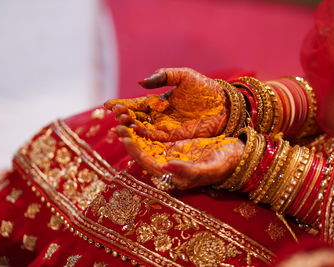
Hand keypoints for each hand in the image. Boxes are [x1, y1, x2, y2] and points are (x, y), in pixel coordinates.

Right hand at [105, 68, 228, 141]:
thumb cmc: (205, 88)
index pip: (136, 104)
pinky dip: (143, 136)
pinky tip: (135, 131)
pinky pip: (155, 138)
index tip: (108, 104)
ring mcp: (166, 128)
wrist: (225, 104)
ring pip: (142, 130)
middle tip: (115, 114)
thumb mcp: (185, 76)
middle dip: (124, 117)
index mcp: (159, 101)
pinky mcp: (174, 138)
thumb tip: (141, 82)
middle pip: (136, 118)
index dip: (122, 105)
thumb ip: (164, 77)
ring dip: (130, 127)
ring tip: (121, 124)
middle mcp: (159, 116)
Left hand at [116, 126, 243, 189]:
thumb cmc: (226, 164)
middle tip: (117, 124)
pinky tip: (139, 115)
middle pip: (143, 153)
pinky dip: (147, 126)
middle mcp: (168, 166)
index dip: (134, 150)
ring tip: (122, 117)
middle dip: (129, 139)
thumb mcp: (210, 168)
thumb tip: (166, 166)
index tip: (123, 135)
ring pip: (147, 143)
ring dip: (135, 131)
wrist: (237, 155)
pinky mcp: (175, 144)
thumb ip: (188, 170)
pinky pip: (157, 135)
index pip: (148, 163)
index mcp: (173, 176)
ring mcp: (171, 154)